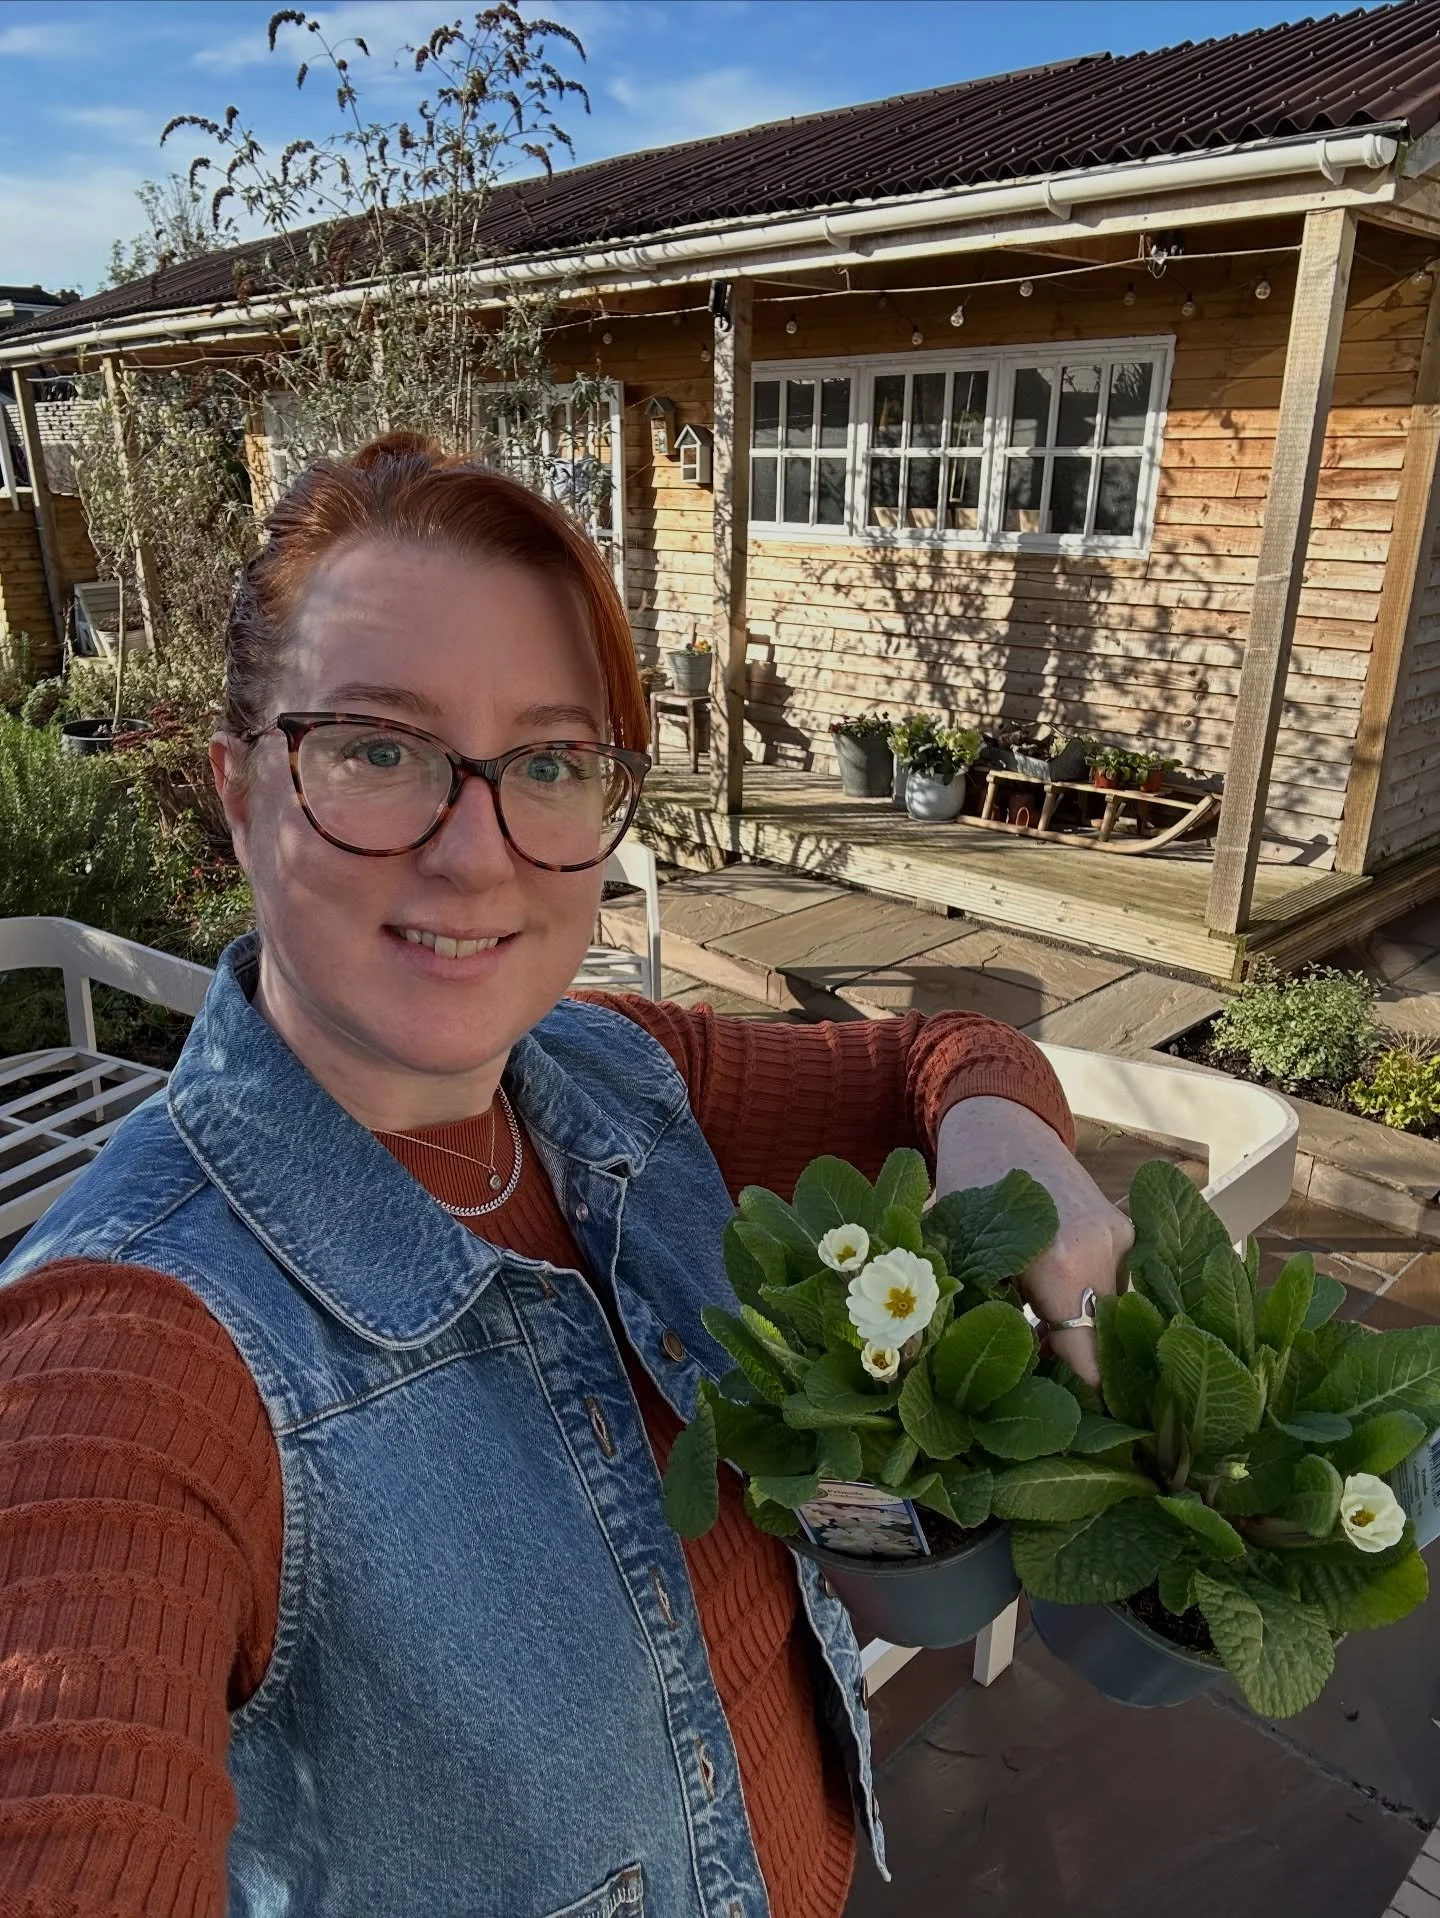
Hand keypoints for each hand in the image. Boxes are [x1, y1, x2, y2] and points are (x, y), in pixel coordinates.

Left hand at [934, 1097, 1132, 1384]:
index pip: (1086, 1356)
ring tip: (1039, 1348)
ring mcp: (1124, 1238)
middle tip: (1039, 1397)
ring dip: (1081, 1337)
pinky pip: (1117, 1290)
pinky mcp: (1130, 1231)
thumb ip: (970, 1311)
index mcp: (1060, 1261)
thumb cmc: (966, 1183)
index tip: (1066, 1434)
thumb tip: (967, 1378)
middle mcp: (1104, 1251)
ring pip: (1111, 1318)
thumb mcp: (954, 1249)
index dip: (1078, 1400)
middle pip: (1101, 1342)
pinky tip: (1055, 1314)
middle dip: (1073, 1371)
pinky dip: (1091, 1307)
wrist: (1001, 1119)